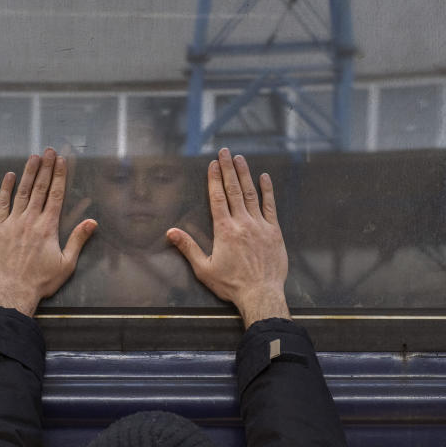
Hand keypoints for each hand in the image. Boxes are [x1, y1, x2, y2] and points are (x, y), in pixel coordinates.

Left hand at [0, 148, 97, 316]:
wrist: (13, 292)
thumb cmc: (41, 281)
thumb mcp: (66, 264)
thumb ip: (78, 240)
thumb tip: (92, 222)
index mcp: (48, 227)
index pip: (55, 195)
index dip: (59, 176)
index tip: (61, 161)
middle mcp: (30, 220)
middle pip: (39, 188)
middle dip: (45, 168)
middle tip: (48, 151)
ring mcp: (12, 223)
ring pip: (22, 192)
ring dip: (28, 173)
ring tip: (34, 157)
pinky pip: (2, 204)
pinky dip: (6, 189)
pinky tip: (9, 176)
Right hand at [167, 148, 289, 328]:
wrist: (261, 294)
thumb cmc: (232, 284)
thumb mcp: (204, 269)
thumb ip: (188, 248)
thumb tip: (171, 232)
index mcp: (224, 230)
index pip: (217, 198)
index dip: (214, 179)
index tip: (213, 164)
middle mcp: (242, 222)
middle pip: (233, 190)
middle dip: (228, 169)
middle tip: (224, 152)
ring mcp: (260, 225)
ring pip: (251, 194)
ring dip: (245, 175)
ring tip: (240, 159)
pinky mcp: (274, 231)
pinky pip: (270, 206)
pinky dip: (267, 190)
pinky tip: (264, 178)